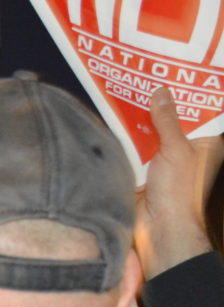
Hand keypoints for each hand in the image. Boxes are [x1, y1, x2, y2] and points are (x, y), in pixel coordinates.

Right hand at [135, 87, 223, 278]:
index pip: (198, 112)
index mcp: (202, 144)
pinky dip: (122, 140)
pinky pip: (130, 151)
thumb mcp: (175, 149)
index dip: (188, 93)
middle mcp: (181, 151)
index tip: (175, 71)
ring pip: (147, 134)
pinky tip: (111, 120)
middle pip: (169, 121)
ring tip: (125, 91)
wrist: (156, 229)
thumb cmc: (177, 193)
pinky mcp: (138, 172)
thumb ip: (167, 121)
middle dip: (157, 104)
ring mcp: (159, 162)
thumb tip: (161, 91)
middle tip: (143, 75)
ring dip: (137, 121)